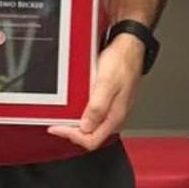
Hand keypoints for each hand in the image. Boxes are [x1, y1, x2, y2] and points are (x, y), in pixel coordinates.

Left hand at [48, 33, 143, 150]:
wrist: (130, 47)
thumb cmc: (122, 61)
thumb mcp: (106, 83)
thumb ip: (97, 107)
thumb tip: (86, 127)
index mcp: (115, 116)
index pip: (91, 140)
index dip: (72, 136)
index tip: (57, 127)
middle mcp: (115, 116)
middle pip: (90, 135)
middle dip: (72, 130)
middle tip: (58, 121)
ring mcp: (113, 109)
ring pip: (92, 125)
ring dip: (77, 121)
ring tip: (65, 113)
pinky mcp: (110, 101)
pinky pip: (94, 114)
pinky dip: (82, 112)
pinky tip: (77, 103)